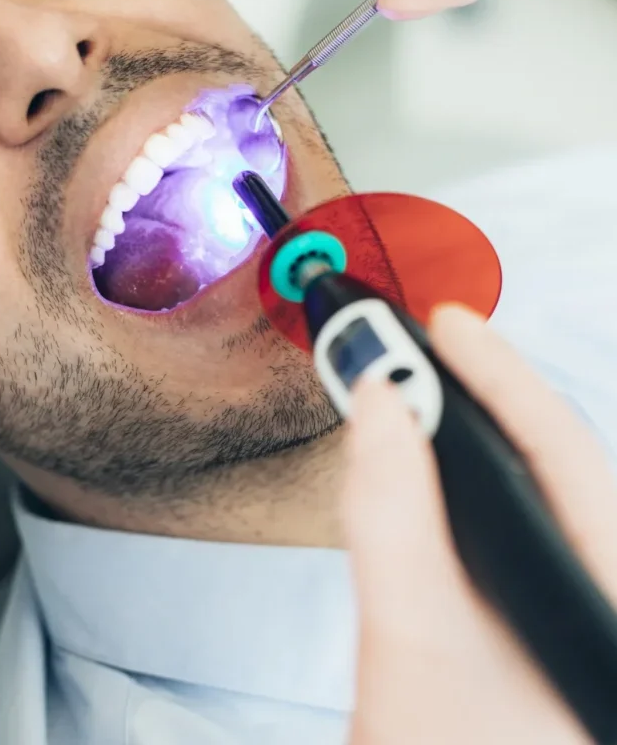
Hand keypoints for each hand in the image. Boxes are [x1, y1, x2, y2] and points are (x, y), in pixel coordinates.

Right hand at [343, 304, 616, 742]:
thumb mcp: (411, 648)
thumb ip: (391, 514)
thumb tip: (376, 405)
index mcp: (604, 593)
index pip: (562, 455)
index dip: (497, 376)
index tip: (445, 323)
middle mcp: (597, 599)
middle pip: (552, 473)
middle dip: (480, 400)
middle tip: (419, 345)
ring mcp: (570, 622)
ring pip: (529, 507)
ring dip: (464, 446)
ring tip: (416, 393)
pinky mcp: (534, 641)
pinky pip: (499, 543)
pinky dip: (452, 499)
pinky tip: (422, 481)